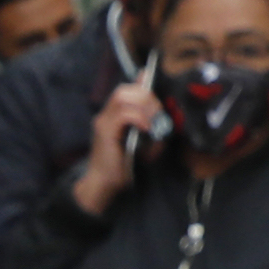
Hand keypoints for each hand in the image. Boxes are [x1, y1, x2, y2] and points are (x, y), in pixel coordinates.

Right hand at [71, 79, 166, 214]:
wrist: (105, 183)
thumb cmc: (124, 165)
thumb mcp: (145, 143)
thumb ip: (152, 128)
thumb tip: (164, 119)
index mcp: (113, 115)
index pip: (125, 90)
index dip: (141, 85)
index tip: (157, 92)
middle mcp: (105, 115)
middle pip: (123, 90)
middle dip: (146, 96)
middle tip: (158, 112)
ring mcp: (103, 121)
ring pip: (122, 96)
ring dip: (143, 105)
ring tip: (152, 119)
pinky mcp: (105, 131)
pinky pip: (123, 114)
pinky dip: (139, 117)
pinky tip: (146, 128)